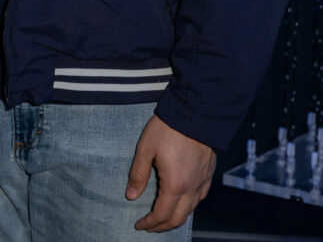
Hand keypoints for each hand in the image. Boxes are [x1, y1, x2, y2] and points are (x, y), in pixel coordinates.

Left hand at [126, 114, 215, 231]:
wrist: (197, 112)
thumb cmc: (168, 128)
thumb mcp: (146, 148)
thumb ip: (138, 174)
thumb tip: (131, 196)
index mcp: (175, 185)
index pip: (161, 215)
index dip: (149, 223)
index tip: (139, 225)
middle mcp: (192, 189)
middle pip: (178, 218)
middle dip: (162, 226)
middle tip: (149, 226)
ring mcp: (202, 182)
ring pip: (190, 210)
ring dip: (175, 217)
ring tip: (163, 215)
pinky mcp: (209, 173)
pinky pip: (199, 198)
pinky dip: (188, 206)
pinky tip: (181, 200)